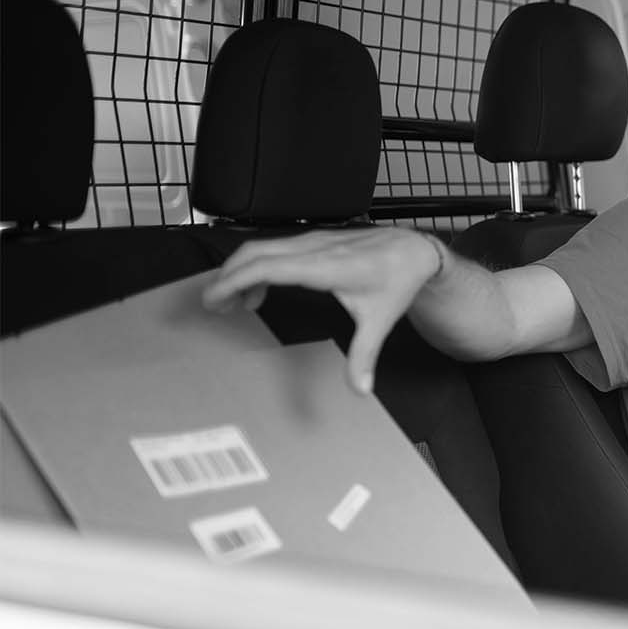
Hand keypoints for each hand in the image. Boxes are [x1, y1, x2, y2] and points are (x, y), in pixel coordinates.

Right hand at [201, 228, 443, 394]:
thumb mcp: (380, 320)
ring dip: (240, 271)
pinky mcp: (313, 240)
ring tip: (231, 303)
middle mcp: (315, 248)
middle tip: (212, 306)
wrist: (414, 250)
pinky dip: (256, 267)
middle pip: (255, 253)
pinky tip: (258, 293)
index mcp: (327, 266)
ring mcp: (313, 240)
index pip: (268, 266)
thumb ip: (364, 355)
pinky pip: (274, 249)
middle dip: (227, 277)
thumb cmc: (397, 279)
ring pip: (262, 248)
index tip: (213, 298)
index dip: (235, 280)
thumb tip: (360, 388)